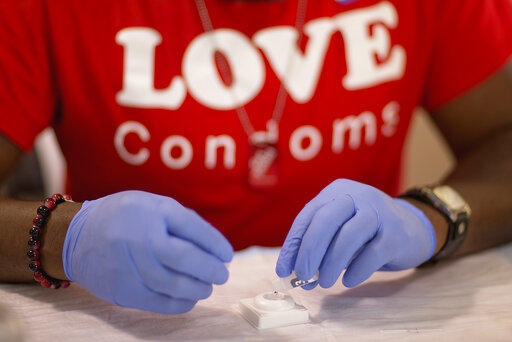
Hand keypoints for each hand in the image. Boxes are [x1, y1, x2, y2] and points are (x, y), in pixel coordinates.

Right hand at [62, 191, 233, 313]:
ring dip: (198, 288)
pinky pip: (158, 302)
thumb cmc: (124, 218)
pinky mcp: (122, 289)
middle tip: (222, 274)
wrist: (75, 237)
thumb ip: (181, 221)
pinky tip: (190, 299)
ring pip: (174, 284)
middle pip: (186, 258)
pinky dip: (180, 303)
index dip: (215, 244)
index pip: (193, 227)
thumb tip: (214, 247)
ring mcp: (128, 265)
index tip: (227, 255)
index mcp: (150, 210)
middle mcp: (139, 237)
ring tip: (207, 286)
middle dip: (211, 269)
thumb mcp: (152, 205)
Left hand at [276, 179, 435, 288]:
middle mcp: (357, 196)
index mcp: (336, 192)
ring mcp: (378, 213)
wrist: (413, 228)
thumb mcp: (340, 229)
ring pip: (348, 235)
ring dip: (331, 263)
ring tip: (323, 282)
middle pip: (326, 220)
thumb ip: (320, 245)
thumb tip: (296, 271)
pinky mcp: (395, 234)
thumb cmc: (366, 231)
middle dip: (309, 250)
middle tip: (302, 275)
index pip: (308, 216)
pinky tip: (348, 280)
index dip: (293, 245)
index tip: (283, 270)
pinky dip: (357, 269)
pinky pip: (372, 253)